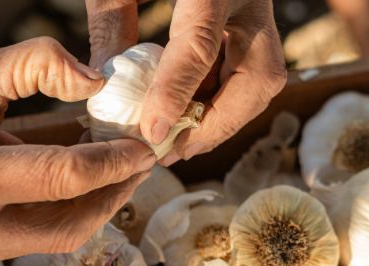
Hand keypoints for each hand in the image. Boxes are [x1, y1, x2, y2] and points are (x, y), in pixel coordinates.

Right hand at [0, 37, 155, 265]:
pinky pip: (32, 238)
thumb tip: (98, 82)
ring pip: (55, 238)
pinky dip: (62, 211)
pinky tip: (76, 182)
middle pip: (70, 225)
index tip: (146, 146)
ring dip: (92, 206)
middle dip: (114, 194)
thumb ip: (36, 64)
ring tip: (116, 171)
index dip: (115, 162)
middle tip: (141, 163)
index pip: (65, 178)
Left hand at [86, 0, 286, 164]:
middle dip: (218, 124)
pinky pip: (253, 75)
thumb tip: (104, 91)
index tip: (150, 132)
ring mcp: (262, 11)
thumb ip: (112, 19)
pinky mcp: (260, 25)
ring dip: (223, 120)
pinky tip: (187, 114)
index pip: (200, 42)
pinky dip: (223, 101)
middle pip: (258, 78)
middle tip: (174, 149)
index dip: (176, 93)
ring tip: (177, 140)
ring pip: (264, 82)